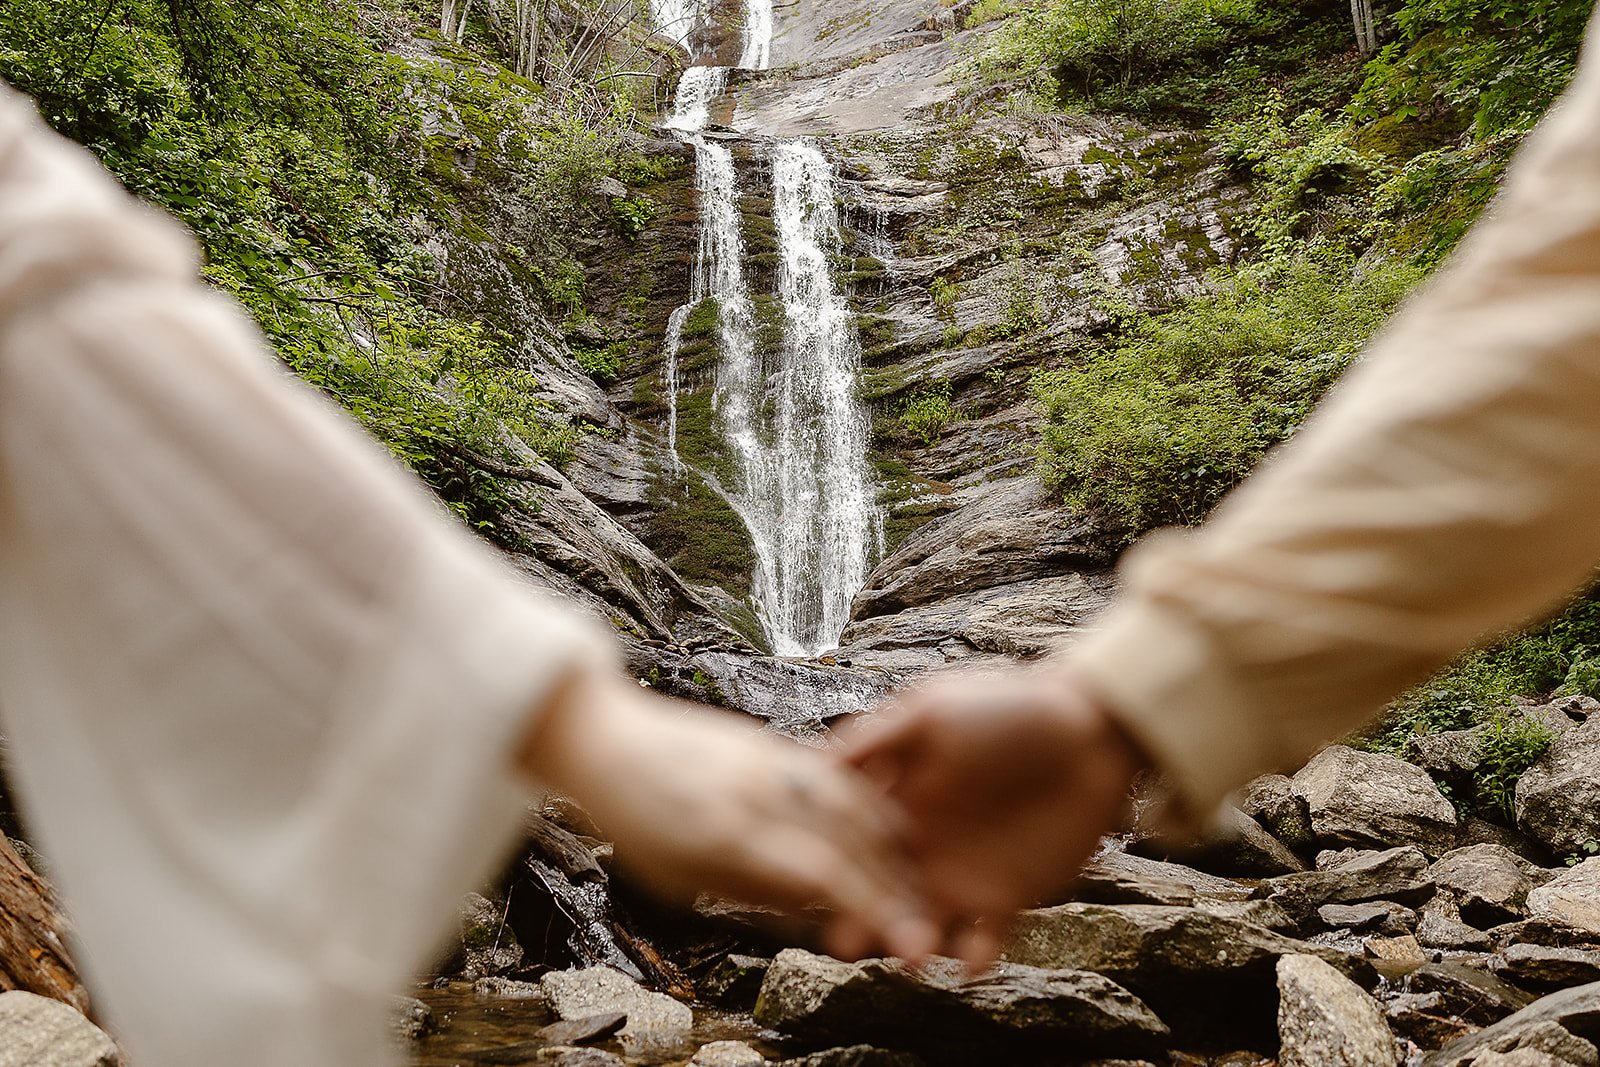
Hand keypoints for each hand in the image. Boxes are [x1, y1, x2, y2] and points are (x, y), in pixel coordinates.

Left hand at [517, 667, 939, 962]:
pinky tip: (892, 828)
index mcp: (727, 833)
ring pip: (854, 801)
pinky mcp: (774, 742)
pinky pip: (839, 773)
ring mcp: (770, 760)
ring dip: (896, 846)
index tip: (903, 943)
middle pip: (849, 838)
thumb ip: (751, 891)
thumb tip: (817, 914)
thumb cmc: (634, 819)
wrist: (606, 737)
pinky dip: (873, 805)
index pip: (820, 872)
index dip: (870, 909)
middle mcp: (758, 792)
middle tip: (926, 932)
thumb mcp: (678, 878)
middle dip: (896, 890)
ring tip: (922, 883)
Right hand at [839, 665, 1148, 966]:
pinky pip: (986, 937)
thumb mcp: (933, 709)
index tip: (804, 883)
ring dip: (914, 944)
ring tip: (910, 959)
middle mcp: (920, 844)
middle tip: (845, 942)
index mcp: (895, 799)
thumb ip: (878, 738)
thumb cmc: (1007, 706)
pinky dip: (977, 956)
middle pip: (880, 892)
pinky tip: (972, 965)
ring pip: (925, 922)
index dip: (829, 862)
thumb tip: (814, 762)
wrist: (1090, 730)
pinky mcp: (1008, 895)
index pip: (852, 842)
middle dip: (861, 919)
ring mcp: (962, 873)